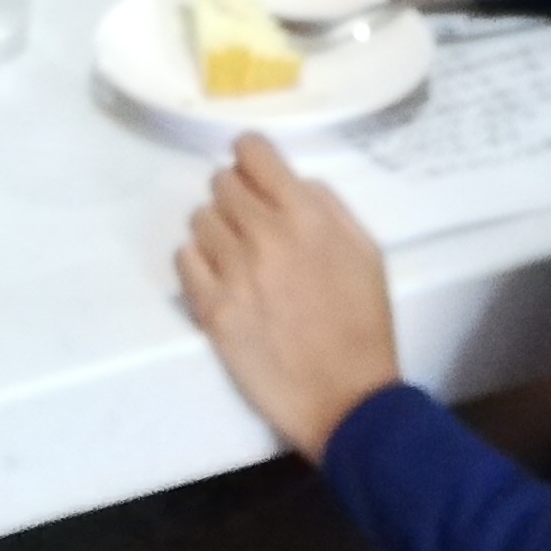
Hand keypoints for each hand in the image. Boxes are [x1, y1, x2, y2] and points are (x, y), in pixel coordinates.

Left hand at [176, 136, 402, 457]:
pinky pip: (184, 259)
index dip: (251, 159)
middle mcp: (265, 235)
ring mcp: (233, 273)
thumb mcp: (366, 251)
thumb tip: (290, 181)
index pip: (252, 152)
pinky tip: (223, 281)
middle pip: (221, 183)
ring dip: (218, 231)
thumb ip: (328, 206)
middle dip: (237, 198)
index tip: (254, 173)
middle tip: (253, 226)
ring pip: (200, 219)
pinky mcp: (211, 309)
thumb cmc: (362, 324)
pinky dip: (199, 264)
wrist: (346, 398)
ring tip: (240, 259)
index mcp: (307, 217)